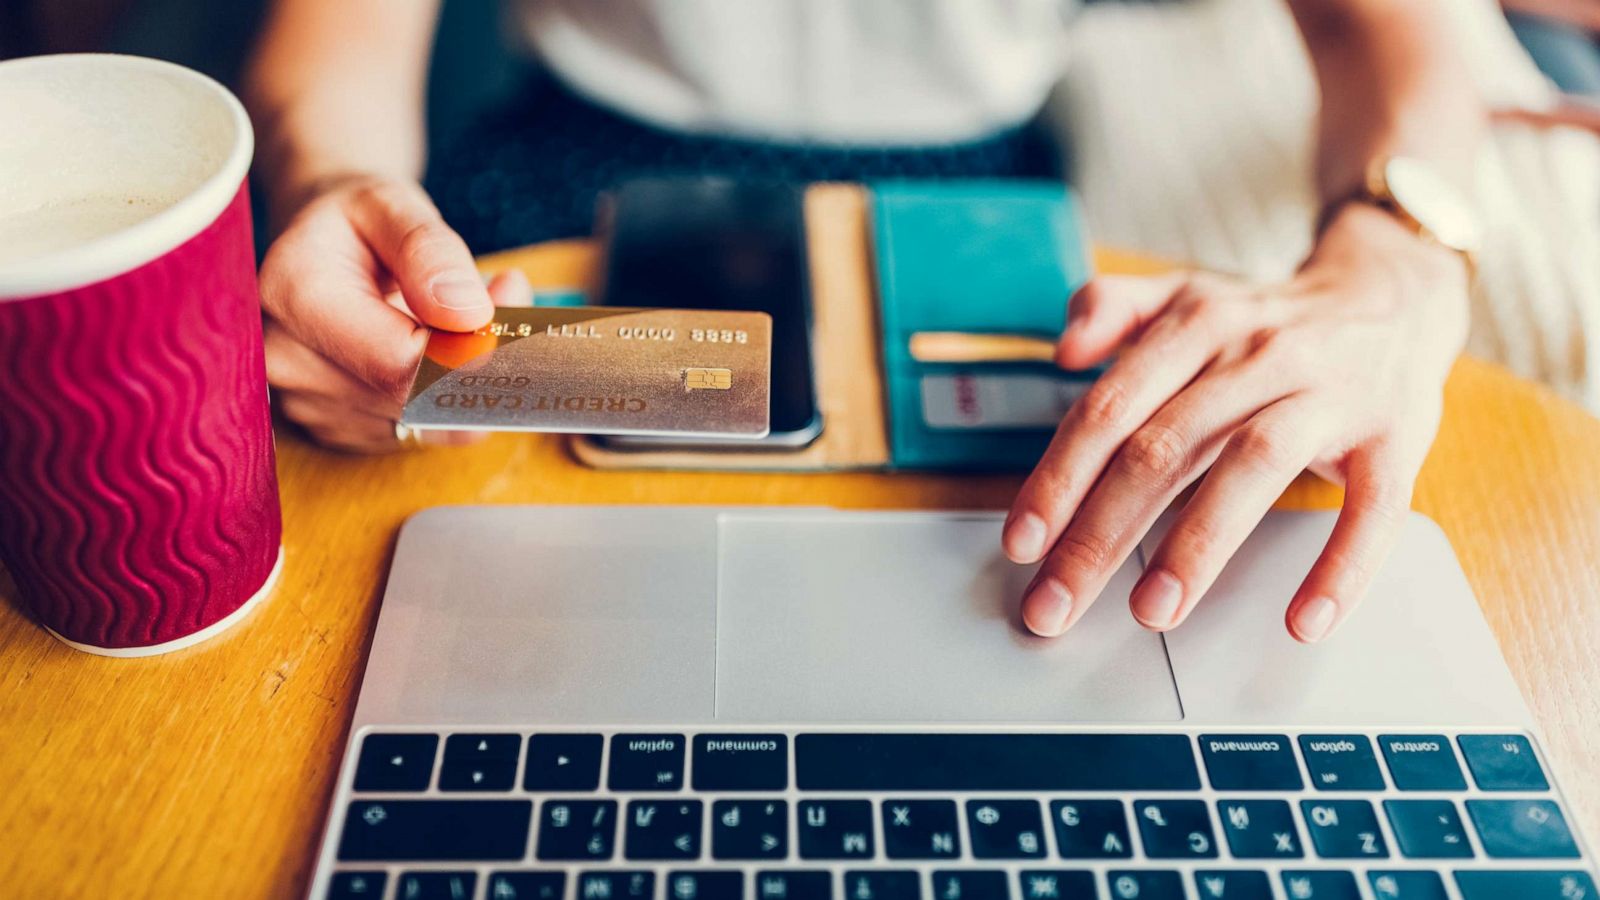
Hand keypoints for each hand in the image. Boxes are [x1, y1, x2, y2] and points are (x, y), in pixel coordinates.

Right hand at [260, 174, 531, 451]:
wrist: (321, 247)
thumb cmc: (357, 222)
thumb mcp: (391, 204)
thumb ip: (428, 251)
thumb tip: (468, 315)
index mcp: (295, 297)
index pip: (397, 361)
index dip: (465, 344)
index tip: (506, 297)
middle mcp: (288, 362)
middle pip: (413, 397)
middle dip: (477, 356)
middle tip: (509, 296)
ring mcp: (308, 404)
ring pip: (426, 421)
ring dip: (469, 378)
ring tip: (474, 315)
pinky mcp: (339, 429)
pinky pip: (420, 432)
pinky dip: (450, 398)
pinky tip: (448, 352)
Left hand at [1004, 203, 1468, 641]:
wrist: (1396, 295)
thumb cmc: (1268, 320)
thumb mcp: (1187, 294)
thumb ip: (1113, 307)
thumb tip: (1063, 349)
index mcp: (1197, 326)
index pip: (1111, 408)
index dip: (1059, 479)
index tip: (1021, 545)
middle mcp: (1259, 355)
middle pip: (1165, 448)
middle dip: (1100, 534)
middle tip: (1056, 605)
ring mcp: (1330, 394)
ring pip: (1254, 466)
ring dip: (1197, 544)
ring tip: (1151, 613)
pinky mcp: (1396, 436)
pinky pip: (1374, 506)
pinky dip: (1342, 564)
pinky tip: (1303, 619)